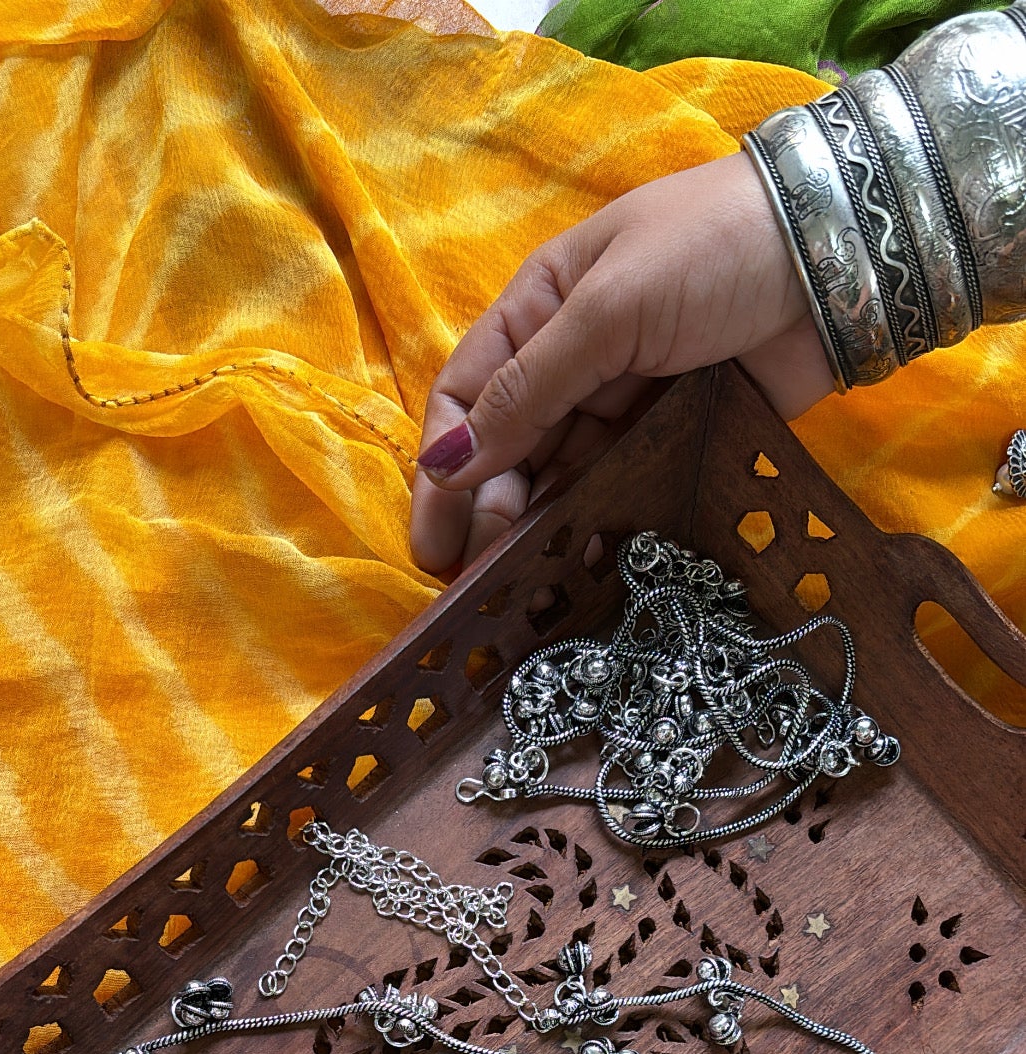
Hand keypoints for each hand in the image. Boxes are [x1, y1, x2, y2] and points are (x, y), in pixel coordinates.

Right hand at [410, 153, 834, 576]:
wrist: (836, 253)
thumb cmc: (710, 250)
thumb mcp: (607, 309)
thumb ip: (529, 390)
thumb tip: (447, 465)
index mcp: (540, 307)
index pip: (466, 395)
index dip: (443, 468)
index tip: (435, 538)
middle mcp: (573, 358)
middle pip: (508, 448)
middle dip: (485, 512)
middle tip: (477, 577)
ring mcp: (625, 402)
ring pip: (560, 476)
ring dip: (534, 529)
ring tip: (517, 586)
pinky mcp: (675, 437)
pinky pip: (621, 489)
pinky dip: (594, 524)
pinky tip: (577, 564)